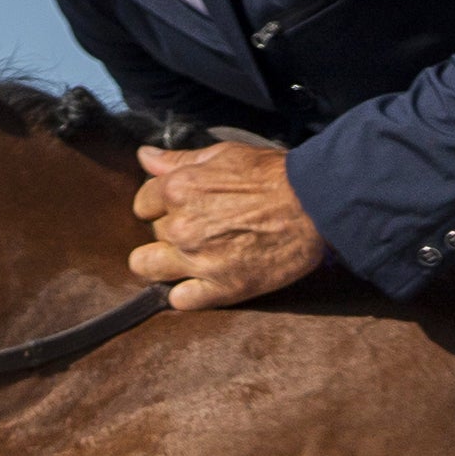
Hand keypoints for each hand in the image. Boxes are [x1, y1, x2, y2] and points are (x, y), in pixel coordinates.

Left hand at [131, 142, 327, 309]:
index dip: (159, 206)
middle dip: (168, 233)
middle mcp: (180, 227)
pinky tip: (200, 283)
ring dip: (161, 265)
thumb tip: (144, 157)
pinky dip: (185, 294)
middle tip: (195, 231)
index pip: (143, 203)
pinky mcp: (220, 289)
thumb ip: (178, 160)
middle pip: (151, 235)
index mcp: (178, 189)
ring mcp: (198, 261)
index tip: (178, 208)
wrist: (312, 205)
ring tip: (185, 260)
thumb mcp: (222, 154)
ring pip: (148, 268)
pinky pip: (180, 300)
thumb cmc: (271, 175)